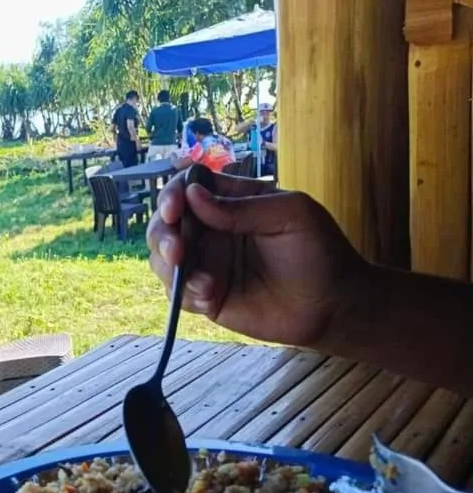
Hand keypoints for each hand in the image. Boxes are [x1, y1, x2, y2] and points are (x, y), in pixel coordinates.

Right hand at [146, 170, 367, 347]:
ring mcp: (207, 264)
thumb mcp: (289, 215)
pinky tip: (210, 297)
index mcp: (230, 202)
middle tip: (176, 251)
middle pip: (165, 224)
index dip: (172, 194)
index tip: (174, 209)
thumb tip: (192, 196)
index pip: (187, 187)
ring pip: (163, 259)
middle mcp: (212, 231)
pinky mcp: (206, 297)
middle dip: (162, 235)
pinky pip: (178, 293)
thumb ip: (242, 207)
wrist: (331, 305)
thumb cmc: (319, 251)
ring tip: (203, 282)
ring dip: (169, 267)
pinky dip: (186, 294)